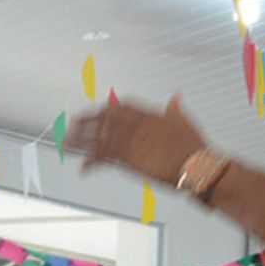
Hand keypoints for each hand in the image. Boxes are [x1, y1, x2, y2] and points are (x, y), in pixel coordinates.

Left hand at [75, 95, 207, 185]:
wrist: (197, 165)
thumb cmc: (195, 147)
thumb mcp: (185, 122)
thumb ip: (175, 109)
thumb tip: (176, 96)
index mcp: (149, 115)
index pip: (121, 107)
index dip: (106, 109)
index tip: (96, 111)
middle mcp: (136, 125)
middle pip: (104, 119)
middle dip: (87, 121)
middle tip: (73, 124)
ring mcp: (130, 141)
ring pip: (98, 137)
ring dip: (81, 140)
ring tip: (66, 144)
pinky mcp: (128, 159)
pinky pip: (103, 158)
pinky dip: (91, 163)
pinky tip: (83, 169)